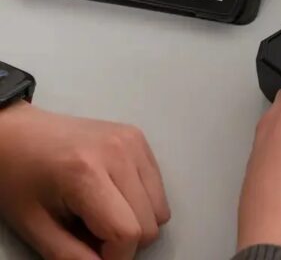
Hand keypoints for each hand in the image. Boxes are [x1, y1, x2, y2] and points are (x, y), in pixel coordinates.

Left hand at [0, 101, 169, 259]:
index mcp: (87, 173)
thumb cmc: (20, 179)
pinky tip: (113, 194)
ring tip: (103, 213)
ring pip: (159, 207)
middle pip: (150, 222)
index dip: (115, 258)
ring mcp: (132, 141)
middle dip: (124, 242)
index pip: (128, 233)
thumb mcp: (36, 228)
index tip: (93, 257)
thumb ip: (72, 258)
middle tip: (92, 235)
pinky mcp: (138, 137)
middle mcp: (119, 151)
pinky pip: (157, 186)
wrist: (19, 135)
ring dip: (136, 222)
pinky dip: (141, 201)